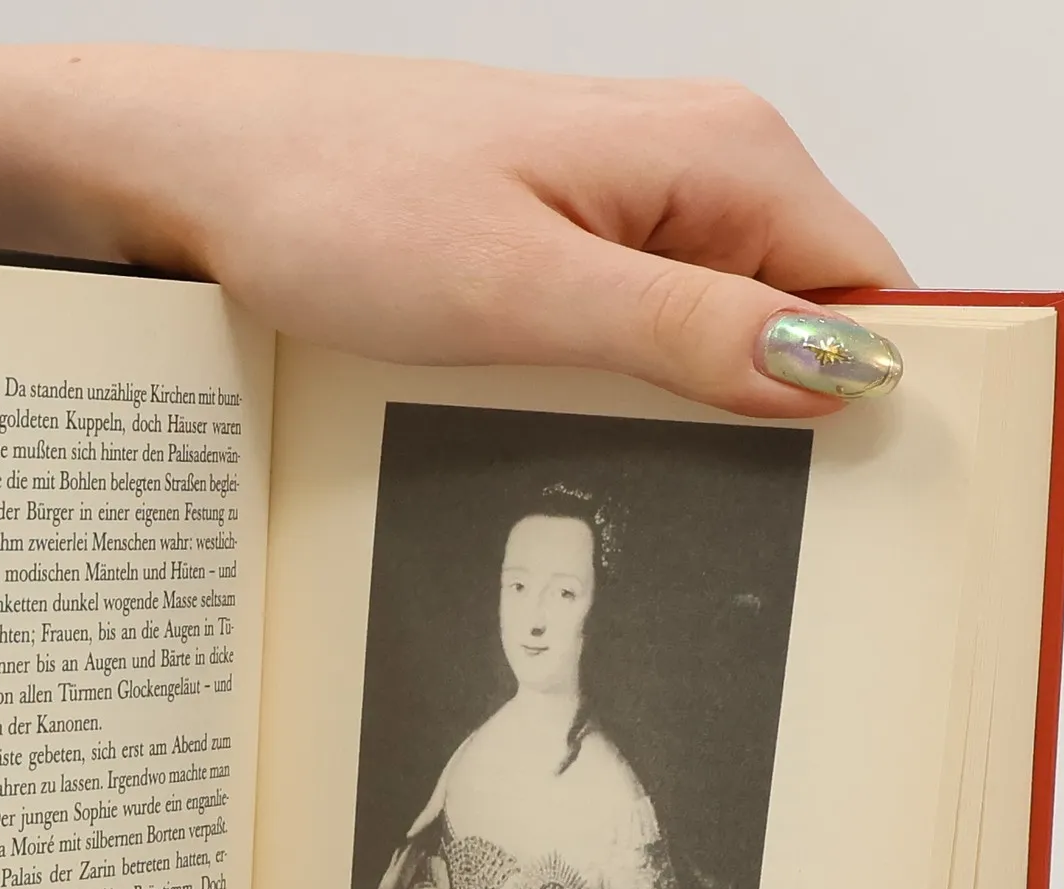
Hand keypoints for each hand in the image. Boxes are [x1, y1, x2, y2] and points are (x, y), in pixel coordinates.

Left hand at [0, 47, 905, 440]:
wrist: (182, 166)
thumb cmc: (331, 200)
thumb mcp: (531, 293)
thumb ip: (695, 337)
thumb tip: (841, 372)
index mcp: (721, 158)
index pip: (874, 294)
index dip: (881, 406)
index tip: (868, 519)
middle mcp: (688, 172)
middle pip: (800, 323)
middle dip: (788, 433)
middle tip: (751, 554)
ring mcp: (614, 212)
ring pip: (709, 342)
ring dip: (693, 431)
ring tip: (654, 524)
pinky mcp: (547, 249)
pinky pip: (630, 342)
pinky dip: (621, 409)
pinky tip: (580, 466)